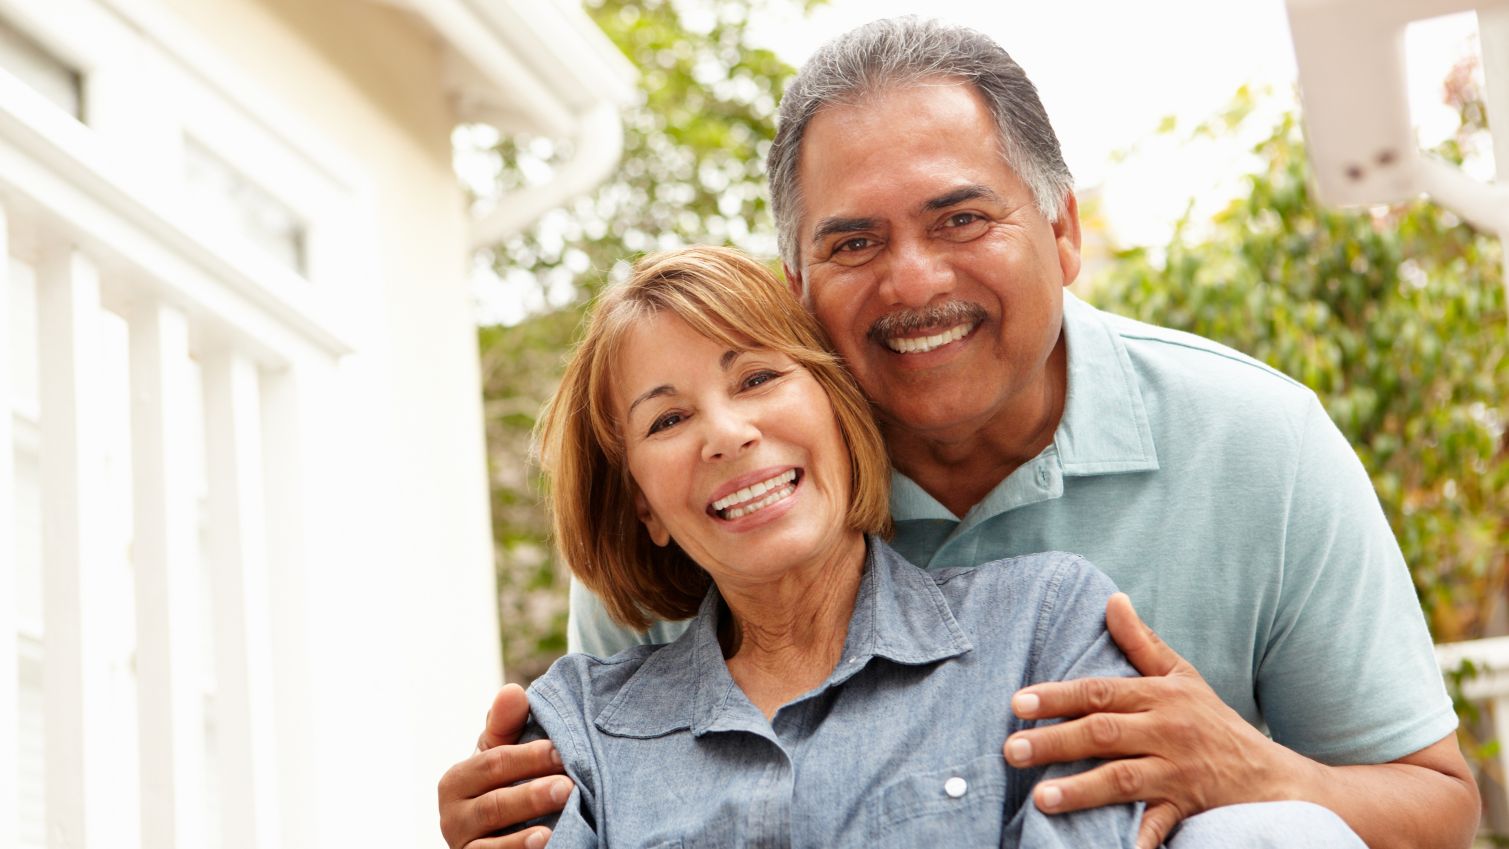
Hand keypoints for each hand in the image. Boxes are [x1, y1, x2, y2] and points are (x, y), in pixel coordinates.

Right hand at [438, 684, 573, 848]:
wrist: (498, 833)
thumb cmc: (504, 783)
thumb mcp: (503, 753)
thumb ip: (507, 725)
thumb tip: (513, 691)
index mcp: (457, 780)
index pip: (492, 764)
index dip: (528, 757)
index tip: (561, 751)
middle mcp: (452, 816)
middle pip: (494, 803)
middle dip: (532, 793)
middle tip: (568, 785)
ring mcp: (463, 846)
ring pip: (493, 839)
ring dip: (528, 829)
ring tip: (559, 817)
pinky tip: (547, 843)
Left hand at [1003, 593, 1294, 848]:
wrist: (1271, 777)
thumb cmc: (1214, 722)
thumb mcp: (1183, 676)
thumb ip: (1142, 642)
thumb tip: (1112, 600)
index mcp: (1160, 696)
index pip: (1100, 692)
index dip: (1058, 696)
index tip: (1018, 702)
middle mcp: (1167, 732)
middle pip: (1104, 734)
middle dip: (1055, 742)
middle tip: (1011, 750)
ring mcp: (1176, 773)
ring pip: (1124, 780)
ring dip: (1081, 789)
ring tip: (1040, 799)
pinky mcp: (1186, 808)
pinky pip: (1157, 826)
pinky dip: (1136, 839)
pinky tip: (1109, 848)